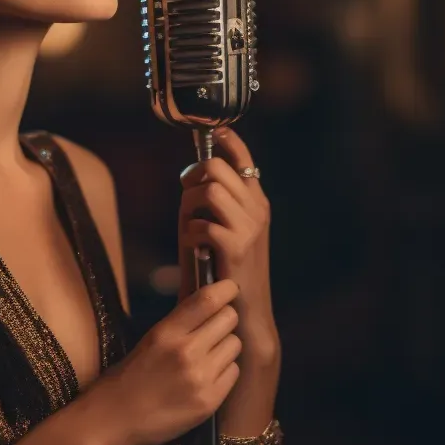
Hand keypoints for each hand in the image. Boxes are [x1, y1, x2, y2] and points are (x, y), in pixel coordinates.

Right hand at [86, 279, 242, 444]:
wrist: (113, 420)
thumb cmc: (127, 377)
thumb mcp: (150, 340)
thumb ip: (179, 323)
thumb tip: (209, 302)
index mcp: (167, 332)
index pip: (208, 300)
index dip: (226, 288)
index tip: (231, 287)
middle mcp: (186, 352)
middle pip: (229, 319)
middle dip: (225, 320)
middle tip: (215, 328)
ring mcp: (200, 378)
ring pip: (235, 345)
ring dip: (226, 347)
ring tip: (209, 356)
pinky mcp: (210, 401)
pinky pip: (234, 372)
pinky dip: (225, 371)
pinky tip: (208, 377)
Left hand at [178, 126, 278, 360]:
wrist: (244, 314)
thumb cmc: (227, 271)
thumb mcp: (225, 229)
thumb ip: (215, 202)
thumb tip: (193, 174)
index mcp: (256, 201)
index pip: (244, 158)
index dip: (227, 139)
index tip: (213, 131)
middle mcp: (257, 209)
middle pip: (216, 166)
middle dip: (191, 178)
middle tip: (187, 199)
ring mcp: (250, 227)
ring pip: (209, 190)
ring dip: (189, 205)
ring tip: (190, 226)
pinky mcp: (237, 247)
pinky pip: (201, 223)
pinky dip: (190, 234)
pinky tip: (196, 249)